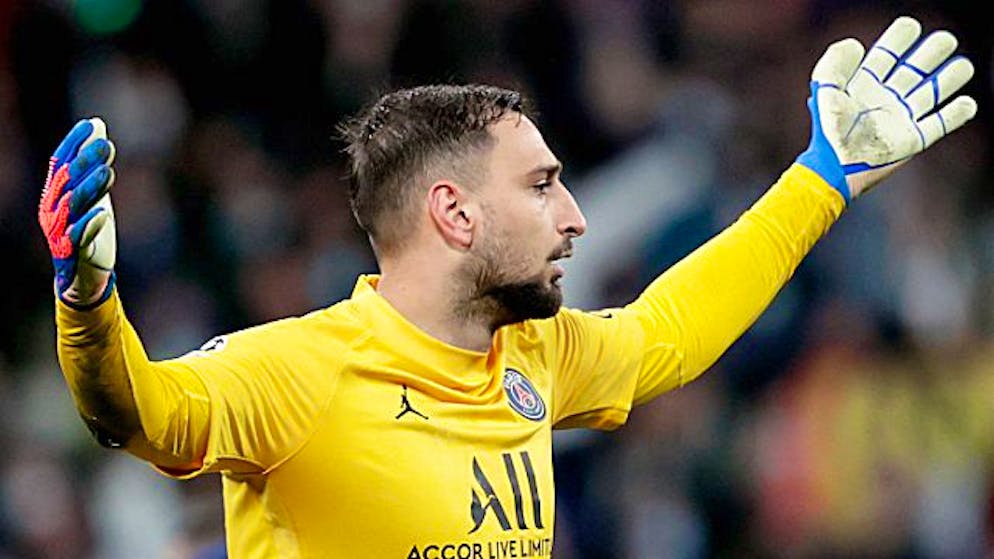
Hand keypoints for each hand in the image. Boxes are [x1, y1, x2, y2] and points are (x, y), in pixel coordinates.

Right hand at [38, 117, 117, 307]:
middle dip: (86, 163)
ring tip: (108, 172)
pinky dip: (90, 226)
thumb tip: (97, 124)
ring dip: (90, 189)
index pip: (60, 163)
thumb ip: (93, 162)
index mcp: (55, 195)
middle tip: (106, 146)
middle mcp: (52, 211)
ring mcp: (60, 233)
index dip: (74, 144)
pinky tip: (104, 214)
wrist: (85, 274)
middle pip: (67, 183)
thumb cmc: (89, 229)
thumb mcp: (94, 193)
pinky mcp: (73, 254)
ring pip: (73, 208)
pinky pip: (79, 239)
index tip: (91, 126)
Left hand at [797, 16, 976, 202]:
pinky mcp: (912, 140)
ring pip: (930, 93)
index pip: (885, 57)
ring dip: (948, 79)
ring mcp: (900, 119)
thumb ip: (834, 63)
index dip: (897, 41)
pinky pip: (939, 125)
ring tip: (963, 66)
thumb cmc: (828, 130)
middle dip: (929, 55)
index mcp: (863, 86)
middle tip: (945, 40)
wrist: (835, 166)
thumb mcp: (825, 91)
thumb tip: (856, 45)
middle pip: (913, 71)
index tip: (909, 27)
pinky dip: (955, 115)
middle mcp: (884, 100)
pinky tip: (967, 103)